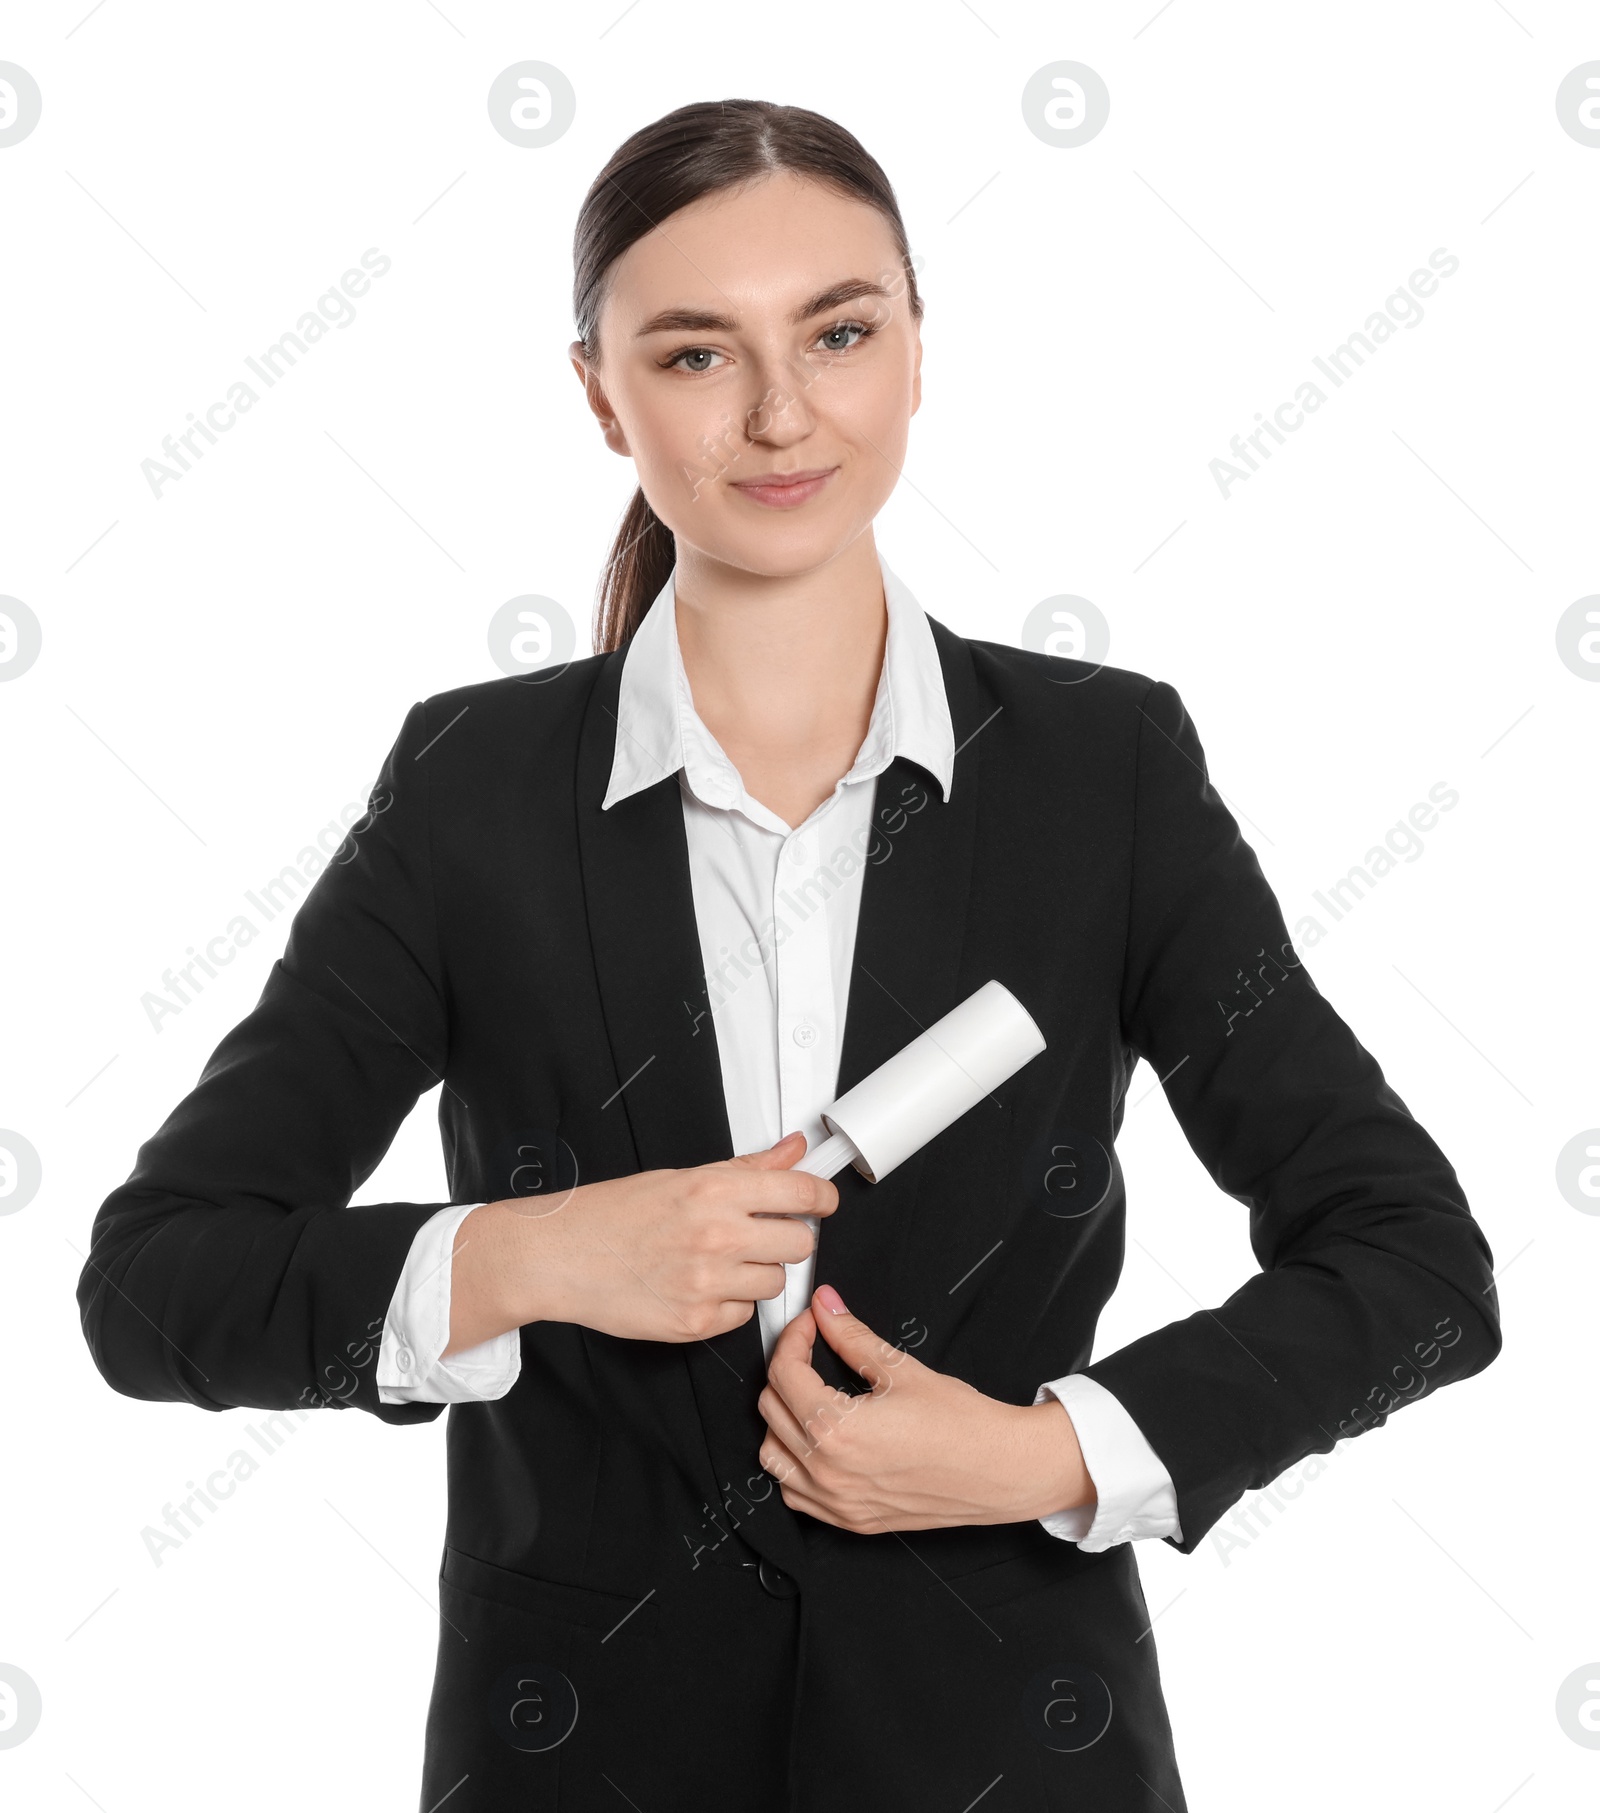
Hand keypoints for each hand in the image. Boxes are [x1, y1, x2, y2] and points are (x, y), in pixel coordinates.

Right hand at [443, 1130, 836, 1351]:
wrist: (561, 1256)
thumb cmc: (613, 1215)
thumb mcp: (682, 1177)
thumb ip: (747, 1169)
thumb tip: (793, 1151)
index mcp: (714, 1191)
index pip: (802, 1194)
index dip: (822, 1199)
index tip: (823, 1203)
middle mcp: (716, 1237)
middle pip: (799, 1244)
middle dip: (787, 1238)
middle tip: (762, 1234)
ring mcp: (707, 1284)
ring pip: (775, 1283)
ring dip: (759, 1273)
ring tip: (721, 1261)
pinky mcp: (696, 1323)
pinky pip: (743, 1314)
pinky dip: (730, 1303)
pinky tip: (702, 1286)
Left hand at [756, 1284, 1095, 1532]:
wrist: (1002, 1469)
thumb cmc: (963, 1425)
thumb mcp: (901, 1369)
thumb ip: (852, 1336)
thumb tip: (827, 1307)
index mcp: (838, 1431)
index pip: (785, 1374)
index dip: (794, 1338)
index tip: (811, 1324)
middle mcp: (829, 1472)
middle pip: (772, 1410)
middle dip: (786, 1370)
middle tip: (811, 1349)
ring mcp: (837, 1503)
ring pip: (772, 1456)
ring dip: (781, 1419)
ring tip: (809, 1395)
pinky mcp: (851, 1520)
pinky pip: (794, 1493)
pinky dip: (792, 1465)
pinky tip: (815, 1442)